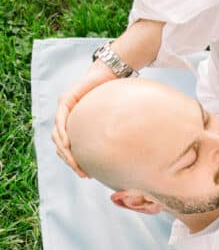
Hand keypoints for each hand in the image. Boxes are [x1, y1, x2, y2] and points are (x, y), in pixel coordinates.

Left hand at [51, 60, 118, 177]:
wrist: (111, 74)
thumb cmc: (118, 97)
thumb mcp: (115, 120)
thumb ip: (114, 133)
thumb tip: (130, 153)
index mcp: (79, 125)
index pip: (72, 148)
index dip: (76, 163)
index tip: (86, 175)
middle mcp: (68, 117)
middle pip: (62, 145)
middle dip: (70, 162)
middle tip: (82, 174)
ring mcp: (65, 108)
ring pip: (58, 135)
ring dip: (64, 152)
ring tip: (74, 163)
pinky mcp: (66, 100)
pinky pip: (60, 120)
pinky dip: (62, 133)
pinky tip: (68, 144)